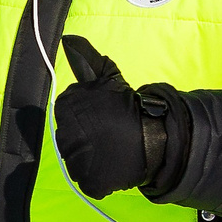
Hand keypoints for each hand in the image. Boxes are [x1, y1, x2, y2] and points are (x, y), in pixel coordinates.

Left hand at [53, 36, 166, 198]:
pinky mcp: (88, 182)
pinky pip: (87, 181)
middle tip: (109, 133)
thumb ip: (85, 59)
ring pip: (76, 161)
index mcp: (66, 108)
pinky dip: (99, 176)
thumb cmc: (130, 106)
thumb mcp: (108, 77)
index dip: (86, 115)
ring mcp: (75, 161)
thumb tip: (68, 40)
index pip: (68, 114)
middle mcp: (64, 134)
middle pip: (69, 138)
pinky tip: (113, 165)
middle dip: (86, 136)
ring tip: (112, 150)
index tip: (103, 116)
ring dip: (91, 157)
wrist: (157, 136)